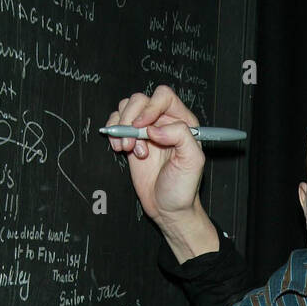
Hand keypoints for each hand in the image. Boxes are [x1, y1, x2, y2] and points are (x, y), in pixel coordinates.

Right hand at [103, 85, 218, 259]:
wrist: (168, 208)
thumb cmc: (183, 188)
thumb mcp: (192, 161)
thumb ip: (181, 136)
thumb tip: (155, 128)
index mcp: (183, 122)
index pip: (163, 97)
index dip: (150, 107)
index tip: (143, 127)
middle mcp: (164, 122)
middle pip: (140, 100)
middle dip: (131, 120)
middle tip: (134, 143)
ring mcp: (146, 131)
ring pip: (125, 108)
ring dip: (122, 128)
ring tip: (129, 149)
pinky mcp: (132, 141)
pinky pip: (116, 123)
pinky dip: (113, 133)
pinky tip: (120, 149)